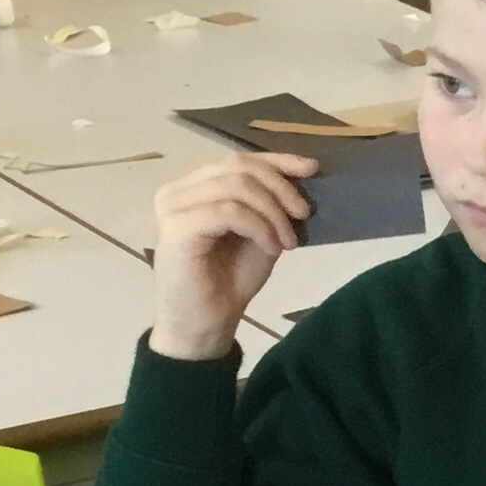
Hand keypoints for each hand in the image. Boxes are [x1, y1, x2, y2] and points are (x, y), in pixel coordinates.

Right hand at [146, 151, 312, 360]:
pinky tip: (270, 248)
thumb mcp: (261, 232)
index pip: (238, 160)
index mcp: (194, 188)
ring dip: (272, 213)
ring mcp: (173, 208)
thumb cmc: (229, 281)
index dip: (277, 160)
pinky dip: (259, 227)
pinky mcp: (176, 228)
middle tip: (304, 215)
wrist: (206, 324)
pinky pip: (229, 211)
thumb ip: (270, 203)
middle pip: (238, 167)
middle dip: (280, 188)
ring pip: (236, 187)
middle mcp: (177, 192)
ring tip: (285, 242)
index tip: (312, 169)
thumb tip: (302, 172)